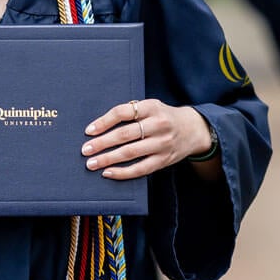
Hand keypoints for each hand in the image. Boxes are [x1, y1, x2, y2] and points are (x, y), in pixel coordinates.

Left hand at [81, 99, 211, 179]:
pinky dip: (123, 172)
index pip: (123, 112)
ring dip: (108, 159)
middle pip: (125, 135)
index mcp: (152, 107)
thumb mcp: (151, 106)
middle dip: (102, 143)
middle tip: (85, 150)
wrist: (193, 129)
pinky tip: (108, 173)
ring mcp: (162, 143)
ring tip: (92, 163)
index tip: (89, 131)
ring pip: (131, 153)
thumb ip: (131, 111)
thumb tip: (99, 126)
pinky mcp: (164, 160)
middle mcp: (158, 125)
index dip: (104, 122)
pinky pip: (141, 168)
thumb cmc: (164, 116)